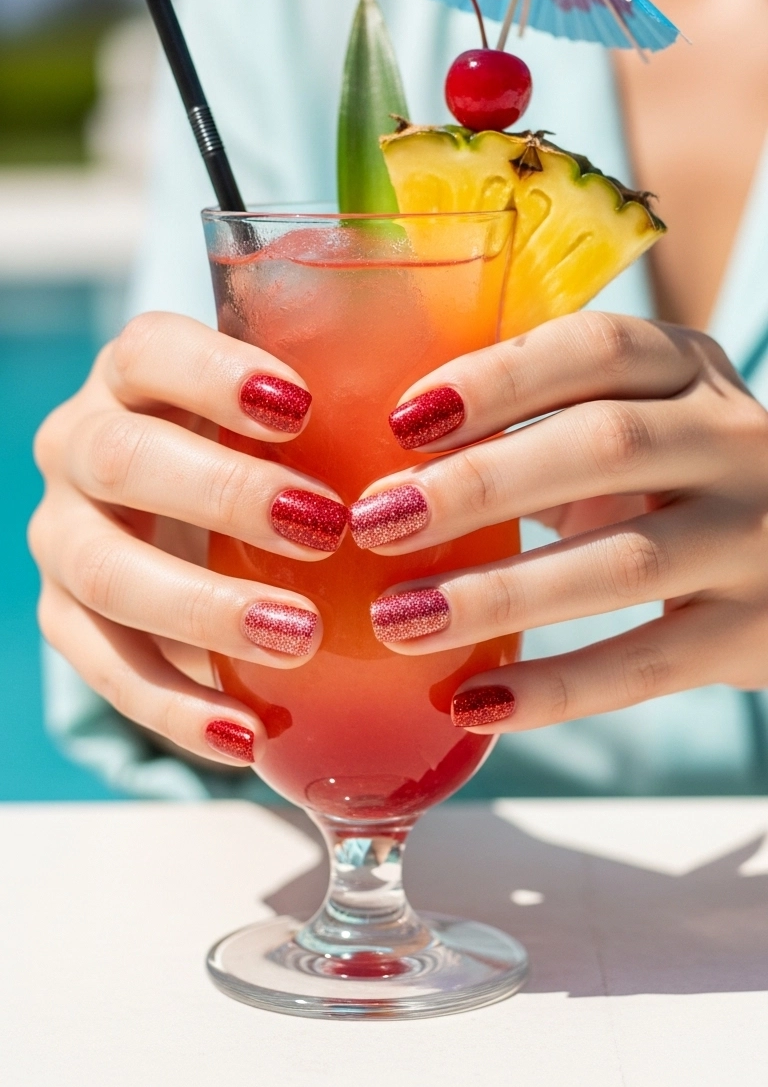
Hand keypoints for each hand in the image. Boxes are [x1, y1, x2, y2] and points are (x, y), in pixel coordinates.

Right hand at [29, 313, 346, 767]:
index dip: (215, 373)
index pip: (151, 350)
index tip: (301, 405)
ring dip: (204, 609)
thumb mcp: (296, 416)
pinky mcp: (64, 618)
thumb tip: (475, 416)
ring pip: (106, 571)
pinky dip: (176, 709)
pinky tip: (248, 736)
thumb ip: (351, 408)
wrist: (190, 523)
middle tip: (325, 530)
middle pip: (125, 459)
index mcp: (134, 375)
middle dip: (224, 495)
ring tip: (301, 639)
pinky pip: (107, 670)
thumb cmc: (272, 453)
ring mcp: (63, 534)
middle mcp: (81, 445)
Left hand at [350, 312, 767, 733]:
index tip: (403, 421)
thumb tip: (381, 461)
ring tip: (398, 619)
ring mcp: (755, 537)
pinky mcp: (757, 631)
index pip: (598, 348)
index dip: (498, 378)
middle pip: (605, 446)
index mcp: (687, 369)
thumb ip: (537, 423)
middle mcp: (735, 440)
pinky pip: (646, 666)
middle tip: (376, 521)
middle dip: (479, 484)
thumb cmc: (669, 481)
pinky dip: (555, 689)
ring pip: (622, 563)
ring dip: (499, 595)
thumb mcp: (629, 423)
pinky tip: (472, 702)